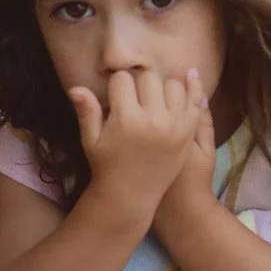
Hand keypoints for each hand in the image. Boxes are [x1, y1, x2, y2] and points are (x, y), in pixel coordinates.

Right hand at [70, 67, 211, 216]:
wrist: (132, 195)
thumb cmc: (106, 166)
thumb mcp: (91, 140)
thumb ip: (86, 111)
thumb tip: (75, 87)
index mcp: (126, 119)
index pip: (123, 79)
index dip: (117, 85)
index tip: (115, 96)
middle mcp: (153, 119)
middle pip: (149, 77)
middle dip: (139, 82)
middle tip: (134, 98)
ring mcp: (175, 125)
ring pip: (173, 84)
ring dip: (162, 87)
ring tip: (154, 99)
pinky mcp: (189, 131)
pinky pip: (195, 100)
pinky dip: (193, 86)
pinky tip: (191, 74)